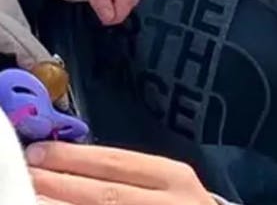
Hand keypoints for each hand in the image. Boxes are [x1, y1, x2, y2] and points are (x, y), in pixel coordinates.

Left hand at [28, 141, 215, 203]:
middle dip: (62, 183)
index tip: (39, 150)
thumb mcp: (172, 186)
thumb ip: (135, 176)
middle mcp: (168, 202)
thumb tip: (79, 166)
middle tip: (27, 172)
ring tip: (32, 198)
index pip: (117, 162)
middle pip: (105, 194)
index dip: (75, 157)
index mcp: (174, 176)